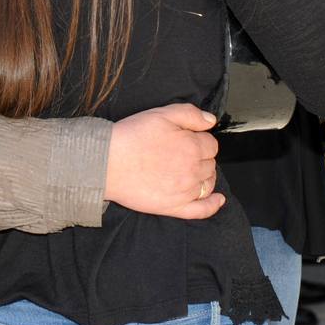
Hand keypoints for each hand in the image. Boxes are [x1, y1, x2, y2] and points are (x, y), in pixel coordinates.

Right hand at [105, 104, 224, 219]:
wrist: (107, 162)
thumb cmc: (131, 137)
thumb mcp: (160, 114)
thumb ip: (190, 114)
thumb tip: (211, 121)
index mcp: (192, 146)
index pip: (210, 143)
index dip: (199, 139)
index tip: (186, 138)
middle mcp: (193, 170)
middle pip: (210, 163)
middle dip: (201, 156)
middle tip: (181, 152)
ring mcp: (185, 190)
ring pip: (208, 183)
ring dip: (205, 175)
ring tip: (190, 170)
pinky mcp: (174, 207)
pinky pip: (202, 210)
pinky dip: (213, 205)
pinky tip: (217, 199)